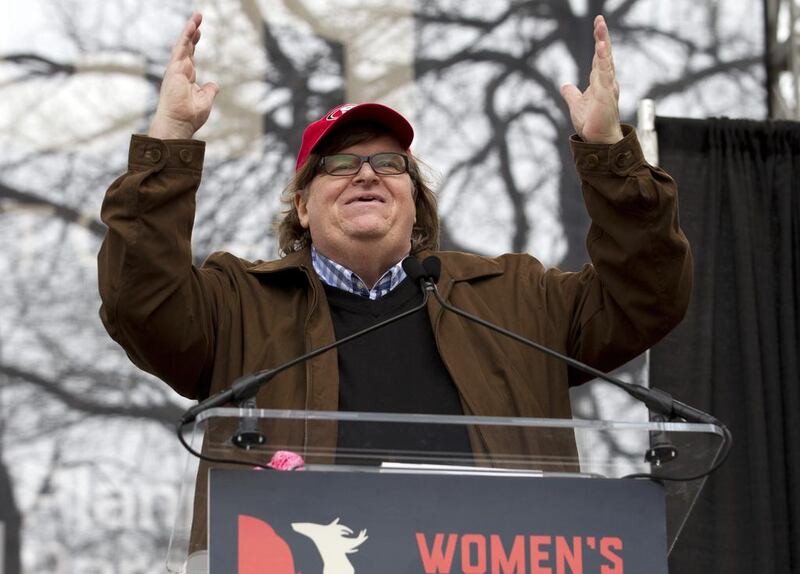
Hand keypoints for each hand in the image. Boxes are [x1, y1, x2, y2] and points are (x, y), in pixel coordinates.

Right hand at [148, 13, 218, 139]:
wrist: (179, 124)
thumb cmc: (189, 116)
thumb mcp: (205, 101)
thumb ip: (209, 90)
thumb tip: (213, 84)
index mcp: (186, 78)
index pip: (190, 56)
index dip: (194, 43)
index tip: (199, 32)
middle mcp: (179, 71)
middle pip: (186, 47)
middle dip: (192, 32)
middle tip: (198, 18)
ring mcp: (176, 69)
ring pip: (183, 45)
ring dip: (190, 30)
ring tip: (197, 17)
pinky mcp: (174, 69)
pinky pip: (181, 49)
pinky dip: (187, 37)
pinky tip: (193, 26)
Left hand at [560, 15, 622, 144]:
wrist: (598, 140)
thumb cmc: (592, 123)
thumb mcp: (577, 105)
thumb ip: (571, 94)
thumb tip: (564, 85)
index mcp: (600, 82)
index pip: (599, 58)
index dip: (598, 42)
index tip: (597, 25)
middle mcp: (606, 81)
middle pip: (604, 54)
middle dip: (602, 36)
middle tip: (599, 20)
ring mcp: (607, 87)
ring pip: (605, 60)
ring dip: (602, 43)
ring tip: (600, 27)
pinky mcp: (606, 94)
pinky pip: (604, 74)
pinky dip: (603, 60)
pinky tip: (601, 48)